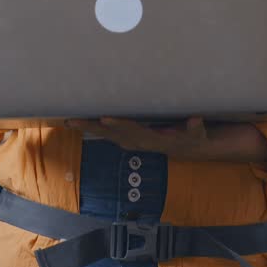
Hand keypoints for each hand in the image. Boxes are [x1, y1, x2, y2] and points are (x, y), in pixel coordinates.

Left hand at [66, 116, 208, 158]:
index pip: (132, 130)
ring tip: (69, 120)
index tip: (105, 119)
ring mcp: (131, 141)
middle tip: (72, 120)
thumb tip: (196, 120)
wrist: (187, 148)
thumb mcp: (197, 133)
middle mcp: (137, 141)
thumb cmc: (191, 136)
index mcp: (150, 138)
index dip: (119, 125)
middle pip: (111, 134)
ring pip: (106, 134)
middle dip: (92, 127)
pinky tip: (81, 122)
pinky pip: (108, 133)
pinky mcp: (128, 138)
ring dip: (88, 128)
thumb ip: (196, 127)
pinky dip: (94, 127)